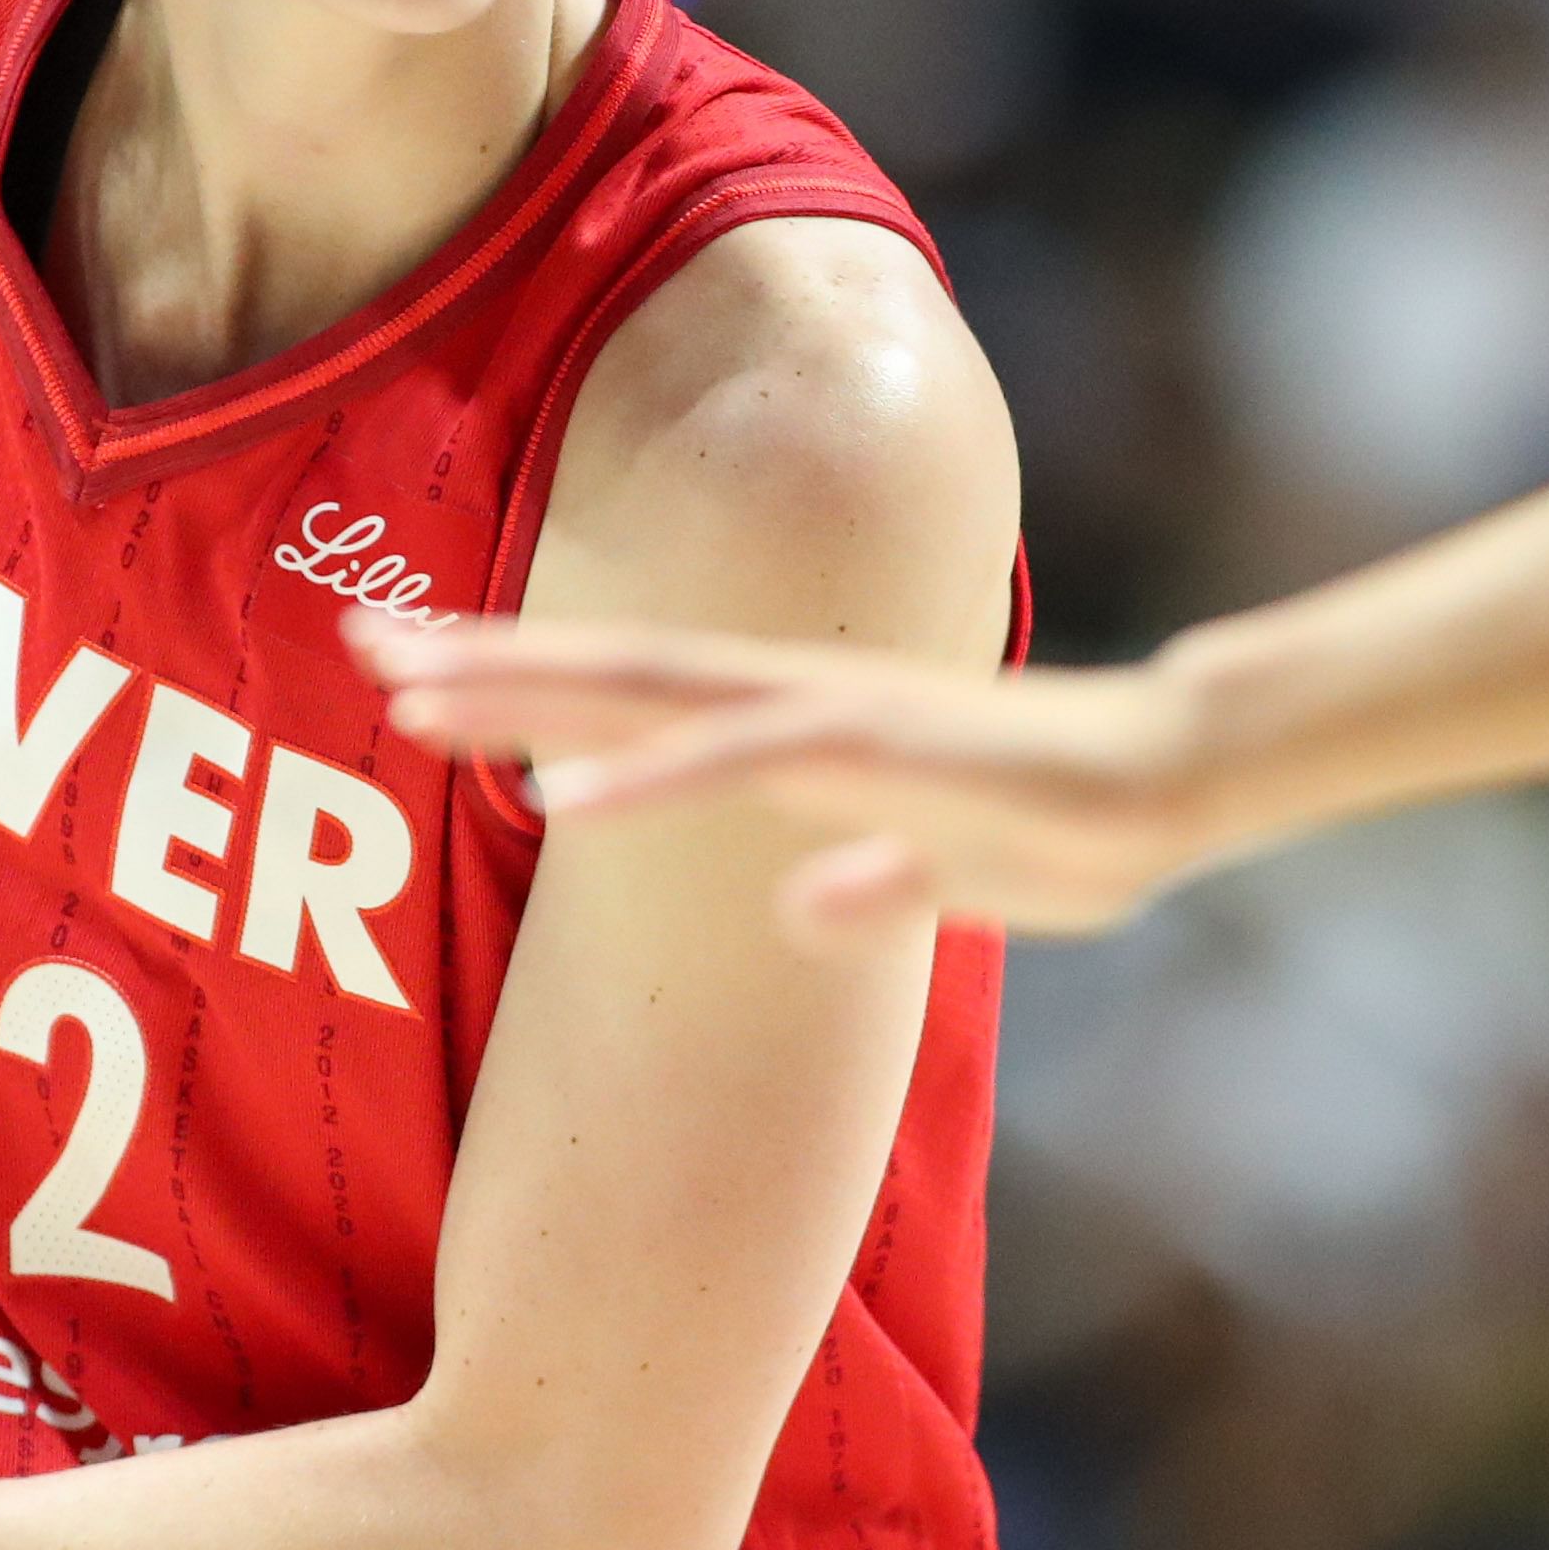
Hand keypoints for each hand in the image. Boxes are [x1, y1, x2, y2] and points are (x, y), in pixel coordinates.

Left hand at [356, 612, 1222, 941]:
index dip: (521, 679)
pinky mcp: (883, 754)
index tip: (411, 669)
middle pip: (610, 669)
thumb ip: (877, 885)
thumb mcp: (959, 879)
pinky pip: (742, 762)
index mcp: (802, 725)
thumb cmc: (1077, 819)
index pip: (633, 692)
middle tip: (360, 641)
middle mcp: (798, 700)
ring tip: (412, 701)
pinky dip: (643, 776)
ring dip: (528, 697)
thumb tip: (799, 908)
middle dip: (483, 660)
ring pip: (650, 693)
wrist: (1188, 778)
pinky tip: (555, 791)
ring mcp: (836, 718)